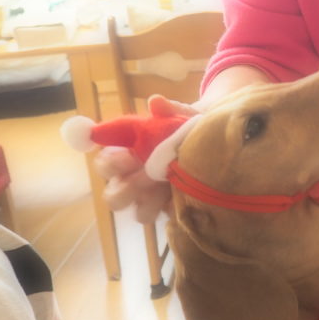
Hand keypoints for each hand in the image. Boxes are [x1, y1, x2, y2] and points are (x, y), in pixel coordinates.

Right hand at [95, 95, 198, 222]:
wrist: (214, 141)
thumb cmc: (186, 127)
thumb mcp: (182, 115)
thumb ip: (169, 109)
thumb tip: (156, 102)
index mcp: (126, 155)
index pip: (104, 163)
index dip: (112, 162)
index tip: (129, 154)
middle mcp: (133, 180)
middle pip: (113, 196)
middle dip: (127, 188)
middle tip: (148, 176)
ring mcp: (152, 198)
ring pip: (137, 212)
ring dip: (150, 201)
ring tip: (168, 185)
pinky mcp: (171, 210)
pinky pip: (167, 218)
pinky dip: (174, 208)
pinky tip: (185, 194)